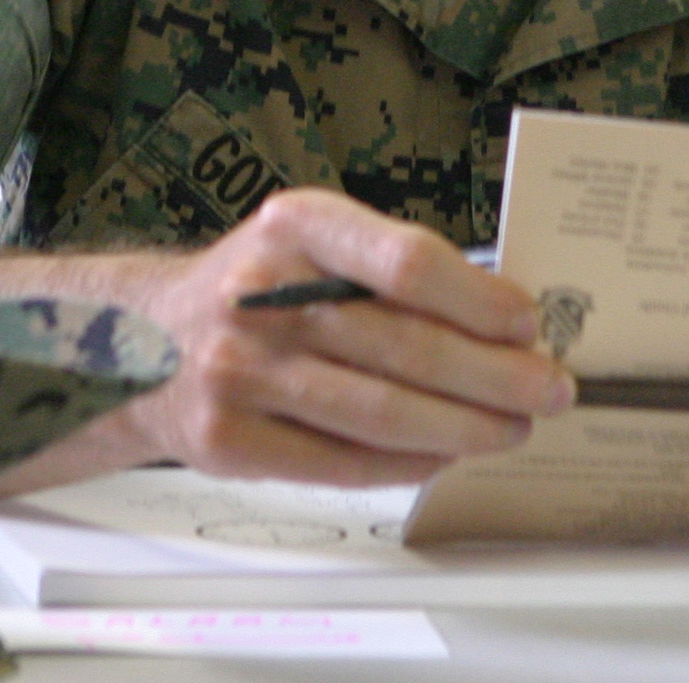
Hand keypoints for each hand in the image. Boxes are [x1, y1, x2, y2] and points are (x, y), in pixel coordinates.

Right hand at [117, 189, 572, 486]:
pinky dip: (407, 462)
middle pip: (405, 347)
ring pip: (380, 414)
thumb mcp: (312, 240)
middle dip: (494, 376)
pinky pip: (342, 462)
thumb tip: (503, 318)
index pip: (406, 262)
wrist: (140, 339)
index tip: (528, 324)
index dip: (479, 300)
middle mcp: (263, 297)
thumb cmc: (259, 287)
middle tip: (548, 389)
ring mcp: (240, 373)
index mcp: (295, 226)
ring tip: (511, 428)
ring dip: (464, 427)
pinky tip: (445, 454)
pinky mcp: (229, 441)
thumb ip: (391, 268)